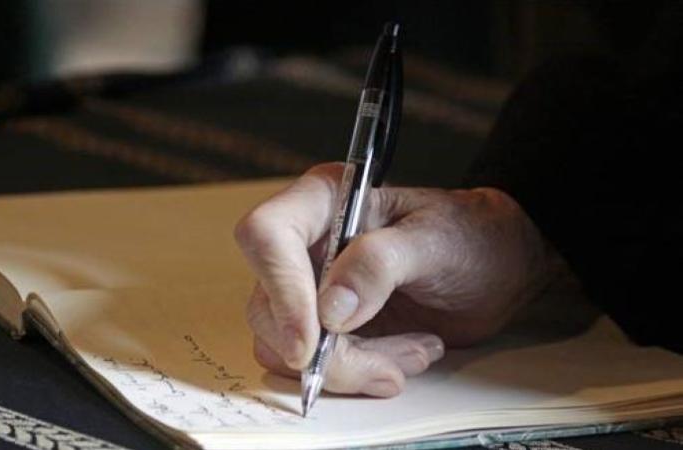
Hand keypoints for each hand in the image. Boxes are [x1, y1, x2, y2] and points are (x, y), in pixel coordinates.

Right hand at [234, 163, 555, 396]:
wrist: (494, 267)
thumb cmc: (469, 236)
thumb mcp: (436, 241)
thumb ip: (381, 264)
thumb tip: (330, 309)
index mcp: (323, 202)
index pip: (267, 236)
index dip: (281, 289)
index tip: (312, 341)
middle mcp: (305, 245)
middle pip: (268, 305)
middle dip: (325, 351)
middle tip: (386, 367)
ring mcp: (309, 289)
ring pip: (284, 345)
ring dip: (348, 368)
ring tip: (412, 354)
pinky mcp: (323, 327)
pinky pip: (313, 365)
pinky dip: (357, 375)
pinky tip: (403, 358)